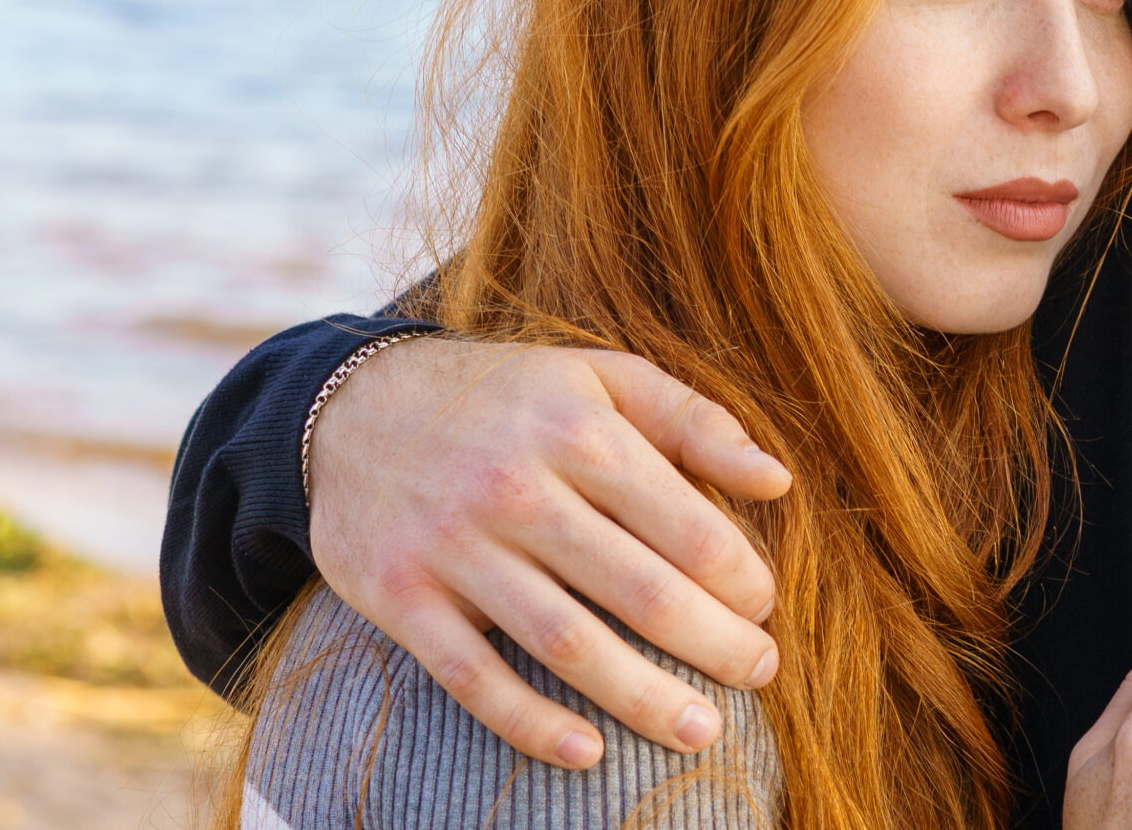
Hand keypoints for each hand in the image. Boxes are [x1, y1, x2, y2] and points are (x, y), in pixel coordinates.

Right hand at [307, 337, 792, 769]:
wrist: (352, 405)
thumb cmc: (508, 397)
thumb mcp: (602, 378)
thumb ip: (695, 422)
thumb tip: (779, 480)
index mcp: (580, 431)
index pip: (684, 523)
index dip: (739, 577)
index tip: (764, 607)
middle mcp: (519, 488)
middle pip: (638, 589)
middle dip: (713, 644)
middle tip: (760, 674)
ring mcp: (455, 546)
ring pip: (565, 641)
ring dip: (640, 697)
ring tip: (700, 731)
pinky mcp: (401, 597)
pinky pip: (472, 677)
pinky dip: (530, 723)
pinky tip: (587, 753)